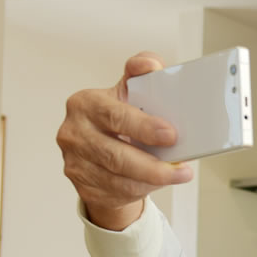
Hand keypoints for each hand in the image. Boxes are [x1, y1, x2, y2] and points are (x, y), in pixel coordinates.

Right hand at [56, 51, 192, 230]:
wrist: (102, 150)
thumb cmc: (120, 118)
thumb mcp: (129, 92)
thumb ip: (141, 75)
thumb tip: (151, 64)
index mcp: (85, 103)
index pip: (114, 115)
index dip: (143, 127)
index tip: (170, 135)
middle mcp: (74, 132)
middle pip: (115, 155)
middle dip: (153, 165)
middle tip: (182, 169)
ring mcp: (74, 160)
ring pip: (117, 178)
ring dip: (151, 180)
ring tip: (178, 176)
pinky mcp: (82, 184)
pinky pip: (116, 192)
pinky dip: (140, 189)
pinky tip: (155, 183)